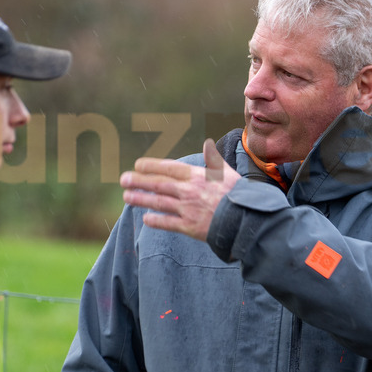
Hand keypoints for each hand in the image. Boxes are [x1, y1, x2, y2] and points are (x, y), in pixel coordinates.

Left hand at [120, 139, 240, 240]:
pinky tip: (145, 219)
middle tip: (123, 179)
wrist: (247, 219)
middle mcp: (189, 191)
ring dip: (141, 199)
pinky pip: (167, 223)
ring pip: (158, 203)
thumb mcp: (226, 172)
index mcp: (197, 176)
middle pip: (158, 184)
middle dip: (139, 181)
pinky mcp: (190, 227)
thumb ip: (213, 159)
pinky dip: (155, 221)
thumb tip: (208, 144)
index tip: (138, 165)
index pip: (169, 168)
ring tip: (126, 197)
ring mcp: (188, 209)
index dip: (151, 166)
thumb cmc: (239, 195)